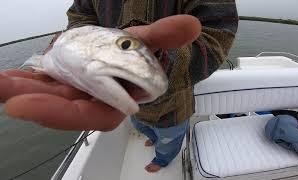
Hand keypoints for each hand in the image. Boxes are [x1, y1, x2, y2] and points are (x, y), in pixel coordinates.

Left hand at [1, 15, 200, 130]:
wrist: (131, 57)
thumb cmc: (142, 56)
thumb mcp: (148, 42)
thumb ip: (165, 36)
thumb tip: (190, 25)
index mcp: (116, 100)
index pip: (88, 113)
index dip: (59, 113)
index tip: (23, 105)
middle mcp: (94, 100)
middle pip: (62, 108)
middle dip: (33, 102)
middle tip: (2, 90)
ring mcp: (78, 92)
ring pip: (50, 97)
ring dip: (23, 91)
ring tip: (1, 82)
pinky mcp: (68, 82)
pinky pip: (46, 85)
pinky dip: (28, 82)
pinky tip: (10, 77)